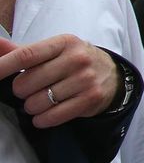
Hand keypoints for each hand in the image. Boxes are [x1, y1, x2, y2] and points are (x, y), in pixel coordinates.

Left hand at [0, 35, 121, 127]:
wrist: (112, 75)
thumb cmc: (74, 61)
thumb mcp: (54, 50)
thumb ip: (22, 50)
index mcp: (64, 43)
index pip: (27, 55)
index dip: (3, 66)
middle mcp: (77, 58)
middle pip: (26, 83)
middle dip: (21, 91)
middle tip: (32, 89)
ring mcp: (85, 79)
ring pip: (37, 103)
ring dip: (32, 107)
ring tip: (42, 100)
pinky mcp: (90, 98)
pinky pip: (51, 116)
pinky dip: (42, 119)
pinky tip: (46, 113)